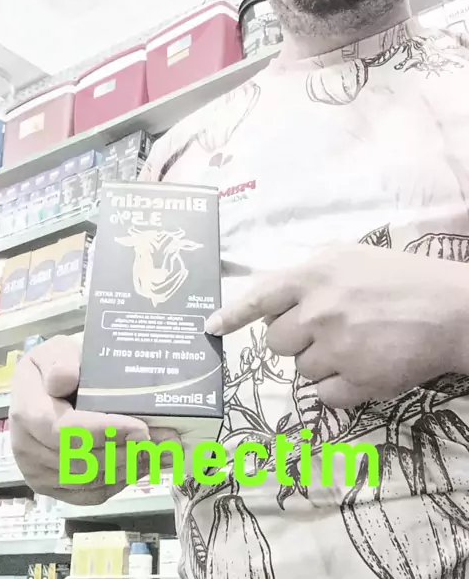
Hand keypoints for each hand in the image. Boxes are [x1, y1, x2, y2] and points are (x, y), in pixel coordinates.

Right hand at [9, 334, 180, 504]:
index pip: (65, 431)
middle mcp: (26, 446)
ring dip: (130, 468)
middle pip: (80, 462)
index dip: (105, 432)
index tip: (140, 428)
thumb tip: (64, 379)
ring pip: (89, 481)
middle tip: (166, 440)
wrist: (51, 384)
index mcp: (27, 409)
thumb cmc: (61, 365)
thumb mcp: (59, 350)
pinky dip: (119, 482)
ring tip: (163, 451)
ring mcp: (36, 471)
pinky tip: (143, 465)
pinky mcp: (51, 487)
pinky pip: (89, 494)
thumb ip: (61, 361)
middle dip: (128, 452)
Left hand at [205, 244, 467, 407]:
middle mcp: (318, 310)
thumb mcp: (348, 258)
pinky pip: (324, 395)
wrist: (450, 310)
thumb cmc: (399, 278)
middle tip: (327, 328)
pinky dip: (339, 386)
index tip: (209, 327)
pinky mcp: (356, 380)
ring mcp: (336, 347)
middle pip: (276, 341)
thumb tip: (273, 300)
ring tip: (356, 343)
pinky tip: (364, 366)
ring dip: (321, 362)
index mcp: (313, 275)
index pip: (259, 297)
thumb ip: (307, 275)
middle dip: (295, 339)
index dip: (232, 315)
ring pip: (300, 370)